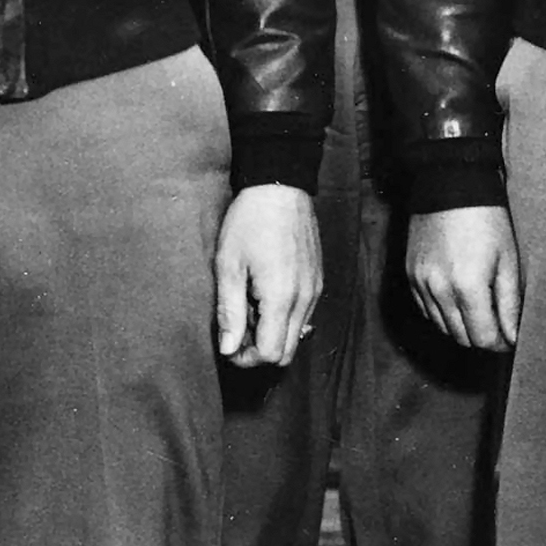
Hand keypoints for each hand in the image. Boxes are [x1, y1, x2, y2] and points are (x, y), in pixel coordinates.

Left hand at [216, 184, 321, 366]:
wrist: (280, 187)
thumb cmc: (250, 221)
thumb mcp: (229, 265)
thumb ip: (229, 311)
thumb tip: (228, 348)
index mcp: (282, 298)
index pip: (271, 354)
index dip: (246, 358)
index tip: (228, 343)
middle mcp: (305, 299)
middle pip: (287, 353)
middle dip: (259, 351)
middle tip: (236, 330)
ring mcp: (315, 290)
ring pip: (296, 335)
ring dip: (271, 334)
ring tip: (248, 307)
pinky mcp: (318, 280)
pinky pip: (304, 316)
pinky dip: (284, 318)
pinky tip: (265, 296)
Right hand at [407, 204, 520, 350]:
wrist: (450, 183)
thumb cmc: (487, 219)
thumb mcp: (508, 260)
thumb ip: (510, 304)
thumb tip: (514, 337)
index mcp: (468, 287)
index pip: (483, 338)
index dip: (500, 344)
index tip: (511, 339)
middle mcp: (439, 290)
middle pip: (462, 338)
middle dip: (483, 338)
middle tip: (499, 327)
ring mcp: (421, 283)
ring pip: (442, 327)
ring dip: (462, 328)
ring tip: (480, 312)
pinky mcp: (411, 274)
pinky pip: (426, 310)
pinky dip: (443, 313)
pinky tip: (458, 300)